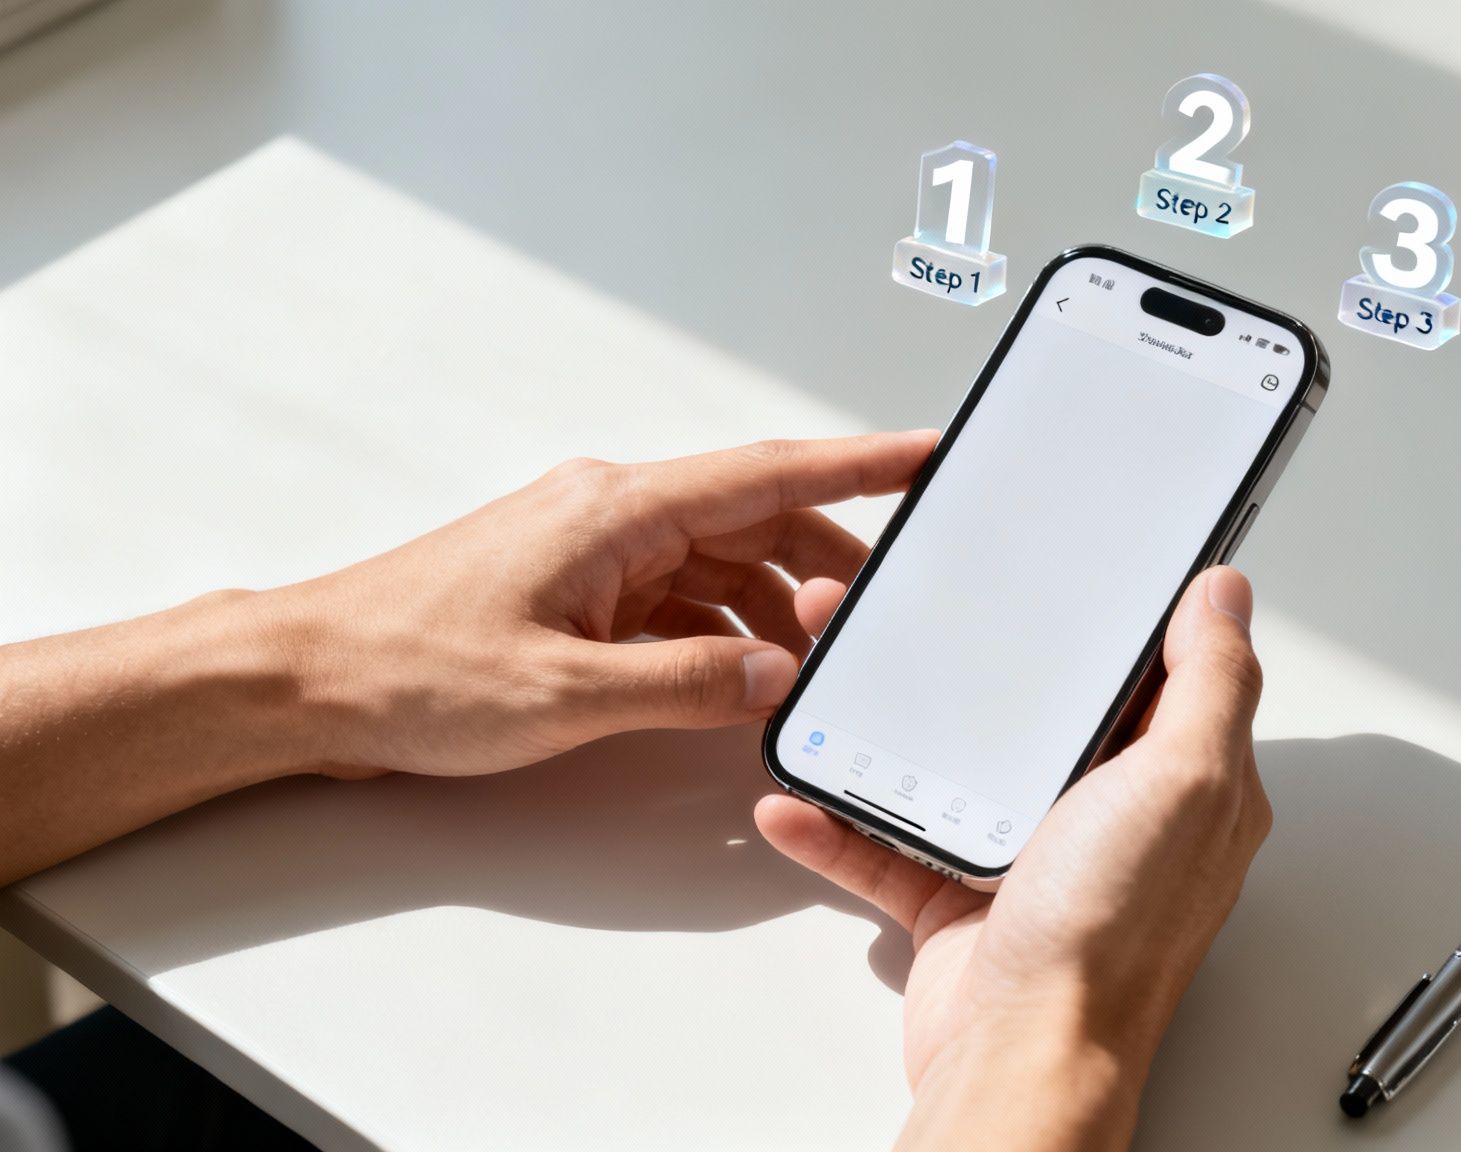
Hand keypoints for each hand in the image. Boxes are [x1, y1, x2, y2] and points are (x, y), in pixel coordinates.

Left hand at [266, 432, 935, 776]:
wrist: (304, 682)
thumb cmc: (408, 669)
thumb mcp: (563, 693)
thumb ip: (688, 682)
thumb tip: (776, 672)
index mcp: (618, 510)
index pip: (769, 474)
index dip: (861, 464)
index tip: (930, 451)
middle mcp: (612, 514)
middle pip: (756, 521)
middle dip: (829, 564)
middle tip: (891, 609)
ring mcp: (593, 551)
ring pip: (721, 564)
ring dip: (773, 609)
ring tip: (816, 666)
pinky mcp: (575, 592)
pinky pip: (677, 599)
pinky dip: (721, 634)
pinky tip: (740, 679)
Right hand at [755, 566, 1270, 1150]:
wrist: (1020, 1057)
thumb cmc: (1107, 937)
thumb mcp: (1183, 783)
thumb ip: (1211, 683)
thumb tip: (1225, 596)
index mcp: (1176, 785)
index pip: (1158, 676)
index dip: (1118, 619)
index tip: (1068, 571)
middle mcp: (1110, 819)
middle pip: (1040, 712)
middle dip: (980, 660)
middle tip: (921, 610)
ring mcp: (1032, 860)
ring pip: (955, 768)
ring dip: (892, 726)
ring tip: (841, 677)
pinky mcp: (962, 902)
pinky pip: (892, 844)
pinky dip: (842, 821)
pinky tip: (803, 791)